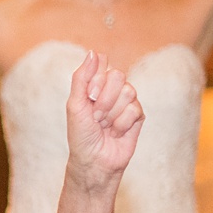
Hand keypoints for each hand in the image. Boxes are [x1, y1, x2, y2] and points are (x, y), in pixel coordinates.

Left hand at [64, 51, 143, 193]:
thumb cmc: (80, 135)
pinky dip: (122, 124)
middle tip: (96, 116)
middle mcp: (111, 91)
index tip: (89, 97)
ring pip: (128, 92)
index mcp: (94, 85)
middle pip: (118, 75)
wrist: (94, 160)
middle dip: (104, 99)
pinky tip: (116, 133)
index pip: (103, 64)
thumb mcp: (74, 104)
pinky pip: (135, 109)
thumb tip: (94, 52)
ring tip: (105, 126)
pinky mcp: (138, 116)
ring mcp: (126, 102)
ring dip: (112, 114)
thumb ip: (82, 77)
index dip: (96, 81)